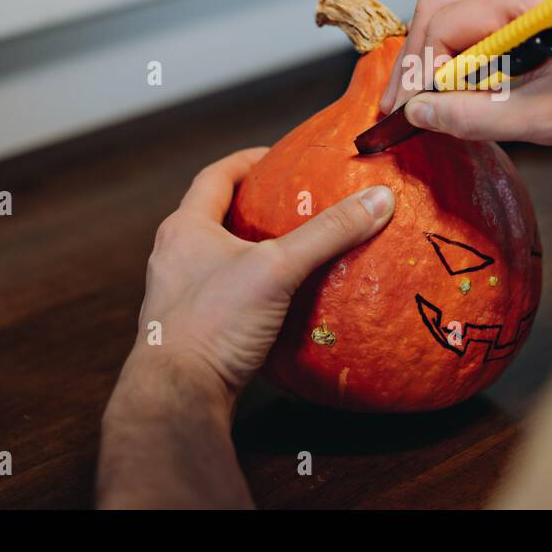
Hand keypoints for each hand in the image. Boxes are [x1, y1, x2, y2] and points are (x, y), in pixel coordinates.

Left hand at [127, 148, 394, 402]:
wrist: (178, 393)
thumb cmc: (215, 322)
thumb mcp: (278, 268)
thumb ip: (328, 232)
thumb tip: (378, 199)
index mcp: (185, 228)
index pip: (215, 176)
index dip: (248, 161)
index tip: (279, 157)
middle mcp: (173, 256)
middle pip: (214, 215)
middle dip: (252, 205)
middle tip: (291, 203)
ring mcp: (176, 294)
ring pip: (216, 257)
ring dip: (250, 249)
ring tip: (290, 250)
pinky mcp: (189, 328)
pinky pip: (222, 293)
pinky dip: (249, 287)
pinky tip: (278, 300)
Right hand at [381, 0, 551, 149]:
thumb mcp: (548, 119)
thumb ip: (475, 116)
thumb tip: (421, 114)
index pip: (442, 25)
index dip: (413, 73)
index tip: (398, 113)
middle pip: (443, 7)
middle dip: (419, 60)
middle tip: (406, 109)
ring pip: (462, 10)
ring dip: (444, 57)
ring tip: (437, 105)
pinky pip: (489, 17)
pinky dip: (471, 52)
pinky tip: (471, 89)